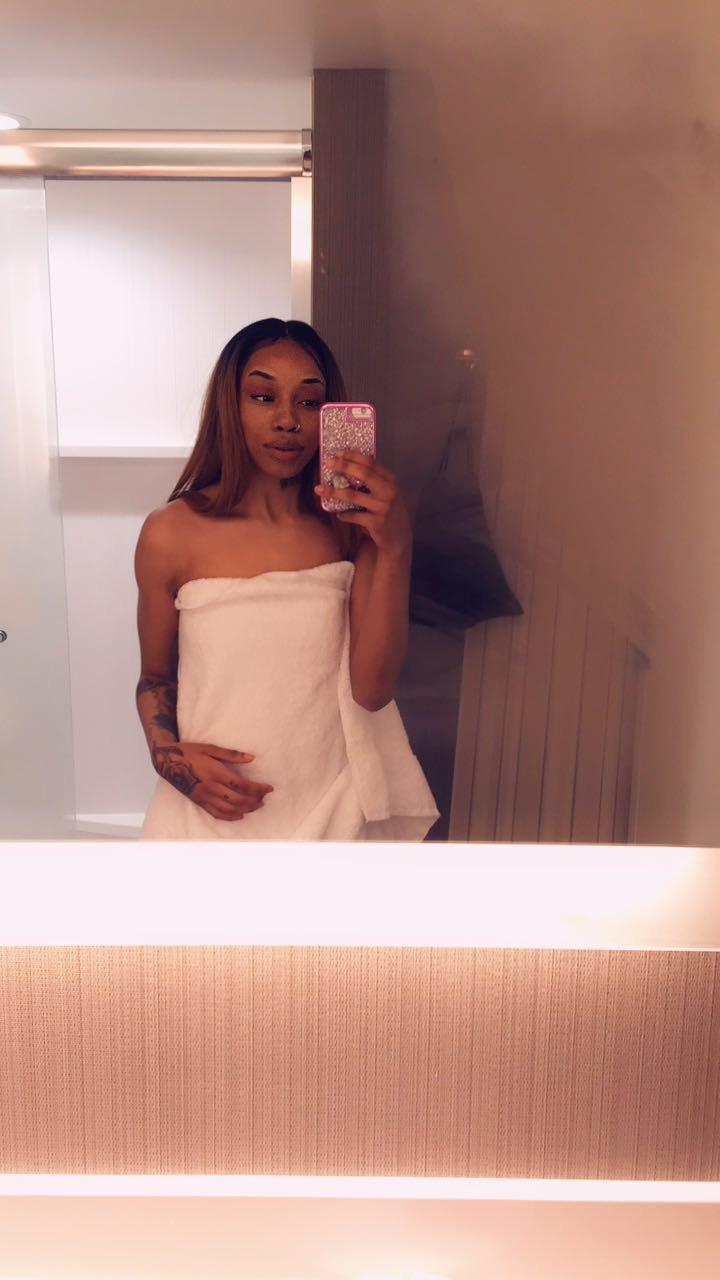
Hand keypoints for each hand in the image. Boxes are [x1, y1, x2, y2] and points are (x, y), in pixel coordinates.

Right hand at [152, 741, 272, 821]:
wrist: (167, 762)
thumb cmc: (189, 752)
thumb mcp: (210, 748)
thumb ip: (231, 754)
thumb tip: (251, 758)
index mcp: (215, 773)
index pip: (242, 785)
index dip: (258, 789)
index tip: (269, 788)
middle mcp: (211, 787)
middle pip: (238, 800)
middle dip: (254, 800)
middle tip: (264, 797)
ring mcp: (204, 796)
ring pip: (229, 809)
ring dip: (245, 810)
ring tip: (256, 806)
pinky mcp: (199, 802)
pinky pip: (216, 813)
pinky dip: (230, 817)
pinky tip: (239, 815)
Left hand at [315, 451, 411, 556]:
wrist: (399, 536)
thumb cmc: (388, 510)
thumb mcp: (386, 492)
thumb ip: (373, 479)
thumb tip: (347, 463)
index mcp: (390, 480)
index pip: (370, 463)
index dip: (353, 456)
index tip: (338, 453)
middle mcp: (388, 491)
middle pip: (363, 474)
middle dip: (344, 466)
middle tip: (328, 462)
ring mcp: (382, 507)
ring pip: (353, 496)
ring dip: (333, 492)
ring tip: (319, 489)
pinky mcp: (376, 522)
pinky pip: (353, 516)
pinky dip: (343, 514)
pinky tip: (338, 513)